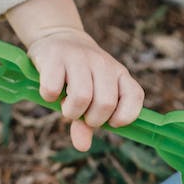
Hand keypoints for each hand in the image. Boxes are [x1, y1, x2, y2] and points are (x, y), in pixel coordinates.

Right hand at [27, 28, 143, 150]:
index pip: (134, 96)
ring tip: (67, 106)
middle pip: (105, 103)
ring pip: (82, 97)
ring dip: (71, 111)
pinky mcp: (55, 57)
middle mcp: (103, 64)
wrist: (57, 37)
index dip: (124, 116)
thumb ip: (87, 123)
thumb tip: (82, 146)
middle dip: (92, 119)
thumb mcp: (90, 96)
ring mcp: (79, 58)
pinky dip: (49, 97)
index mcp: (119, 73)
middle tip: (82, 114)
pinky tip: (50, 93)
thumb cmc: (77, 75)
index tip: (111, 122)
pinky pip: (53, 88)